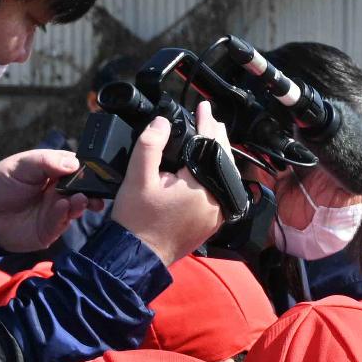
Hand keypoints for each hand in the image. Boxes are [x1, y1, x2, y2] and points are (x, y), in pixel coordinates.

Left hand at [0, 148, 94, 252]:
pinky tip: (62, 206)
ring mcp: (57, 211)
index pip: (78, 168)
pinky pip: (62, 222)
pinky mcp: (51, 229)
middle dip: (93, 190)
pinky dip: (64, 214)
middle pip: (84, 190)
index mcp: (54, 172)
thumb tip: (74, 163)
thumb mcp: (21, 165)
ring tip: (81, 199)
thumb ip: (46, 162)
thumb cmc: (0, 183)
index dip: (89, 169)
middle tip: (97, 190)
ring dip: (81, 203)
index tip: (98, 170)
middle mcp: (60, 192)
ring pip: (76, 207)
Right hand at [112, 102, 231, 265]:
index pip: (209, 146)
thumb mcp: (137, 177)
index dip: (206, 122)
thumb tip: (162, 123)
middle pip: (222, 161)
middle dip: (217, 137)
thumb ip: (150, 146)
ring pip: (224, 177)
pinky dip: (216, 176)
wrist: (138, 255)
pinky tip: (208, 167)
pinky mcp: (212, 223)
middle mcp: (215, 202)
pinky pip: (221, 192)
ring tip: (211, 138)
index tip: (204, 107)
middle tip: (210, 119)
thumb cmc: (137, 220)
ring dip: (218, 156)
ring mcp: (216, 215)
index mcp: (200, 187)